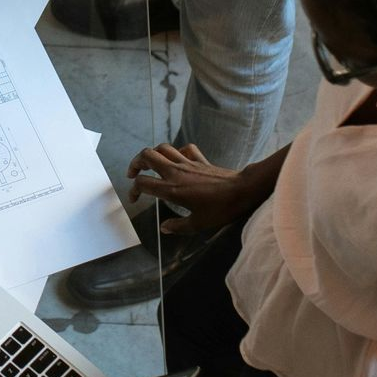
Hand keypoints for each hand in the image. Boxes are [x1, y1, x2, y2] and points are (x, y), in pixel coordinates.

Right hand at [126, 143, 257, 231]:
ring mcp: (187, 163)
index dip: (133, 190)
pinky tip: (177, 160)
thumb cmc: (220, 209)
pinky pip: (184, 149)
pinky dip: (177, 152)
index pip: (143, 183)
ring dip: (153, 154)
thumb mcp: (198, 224)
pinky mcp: (199, 159)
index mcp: (171, 189)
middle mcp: (175, 172)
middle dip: (136, 163)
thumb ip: (178, 226)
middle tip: (134, 174)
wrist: (242, 190)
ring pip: (163, 148)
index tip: (134, 198)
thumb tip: (164, 229)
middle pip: (147, 156)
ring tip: (150, 164)